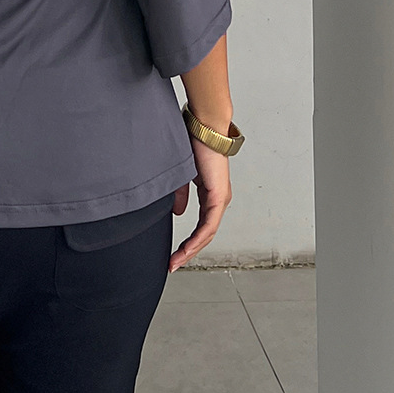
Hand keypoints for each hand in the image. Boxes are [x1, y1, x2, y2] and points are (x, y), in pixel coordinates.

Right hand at [169, 138, 232, 272]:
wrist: (203, 128)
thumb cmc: (192, 144)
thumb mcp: (181, 175)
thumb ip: (180, 195)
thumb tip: (178, 213)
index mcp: (211, 194)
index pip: (201, 226)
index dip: (188, 242)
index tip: (173, 255)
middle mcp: (219, 199)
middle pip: (205, 235)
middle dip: (188, 252)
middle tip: (173, 264)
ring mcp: (220, 199)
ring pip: (208, 233)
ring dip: (192, 249)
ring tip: (176, 261)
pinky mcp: (218, 196)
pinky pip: (209, 225)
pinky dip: (197, 239)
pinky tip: (187, 248)